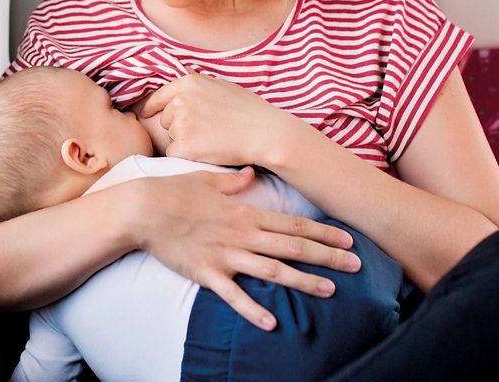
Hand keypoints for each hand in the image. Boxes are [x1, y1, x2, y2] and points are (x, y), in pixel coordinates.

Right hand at [131, 168, 358, 330]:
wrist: (142, 210)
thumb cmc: (173, 191)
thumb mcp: (207, 179)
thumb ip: (233, 181)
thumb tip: (251, 175)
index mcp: (245, 212)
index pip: (293, 223)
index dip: (323, 232)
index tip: (348, 240)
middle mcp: (242, 234)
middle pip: (292, 247)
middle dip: (327, 257)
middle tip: (356, 266)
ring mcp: (226, 255)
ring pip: (272, 270)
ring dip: (303, 281)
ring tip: (330, 291)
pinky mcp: (207, 273)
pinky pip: (234, 295)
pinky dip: (253, 310)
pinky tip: (272, 323)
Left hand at [140, 72, 297, 166]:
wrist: (264, 133)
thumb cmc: (248, 110)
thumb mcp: (221, 85)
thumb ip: (197, 84)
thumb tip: (181, 77)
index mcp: (188, 83)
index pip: (158, 96)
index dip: (152, 107)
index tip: (146, 114)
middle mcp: (180, 100)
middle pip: (165, 119)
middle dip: (177, 126)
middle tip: (204, 130)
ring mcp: (181, 123)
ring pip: (170, 137)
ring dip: (183, 141)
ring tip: (209, 139)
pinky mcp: (184, 146)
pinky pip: (174, 154)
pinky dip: (187, 156)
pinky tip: (207, 151)